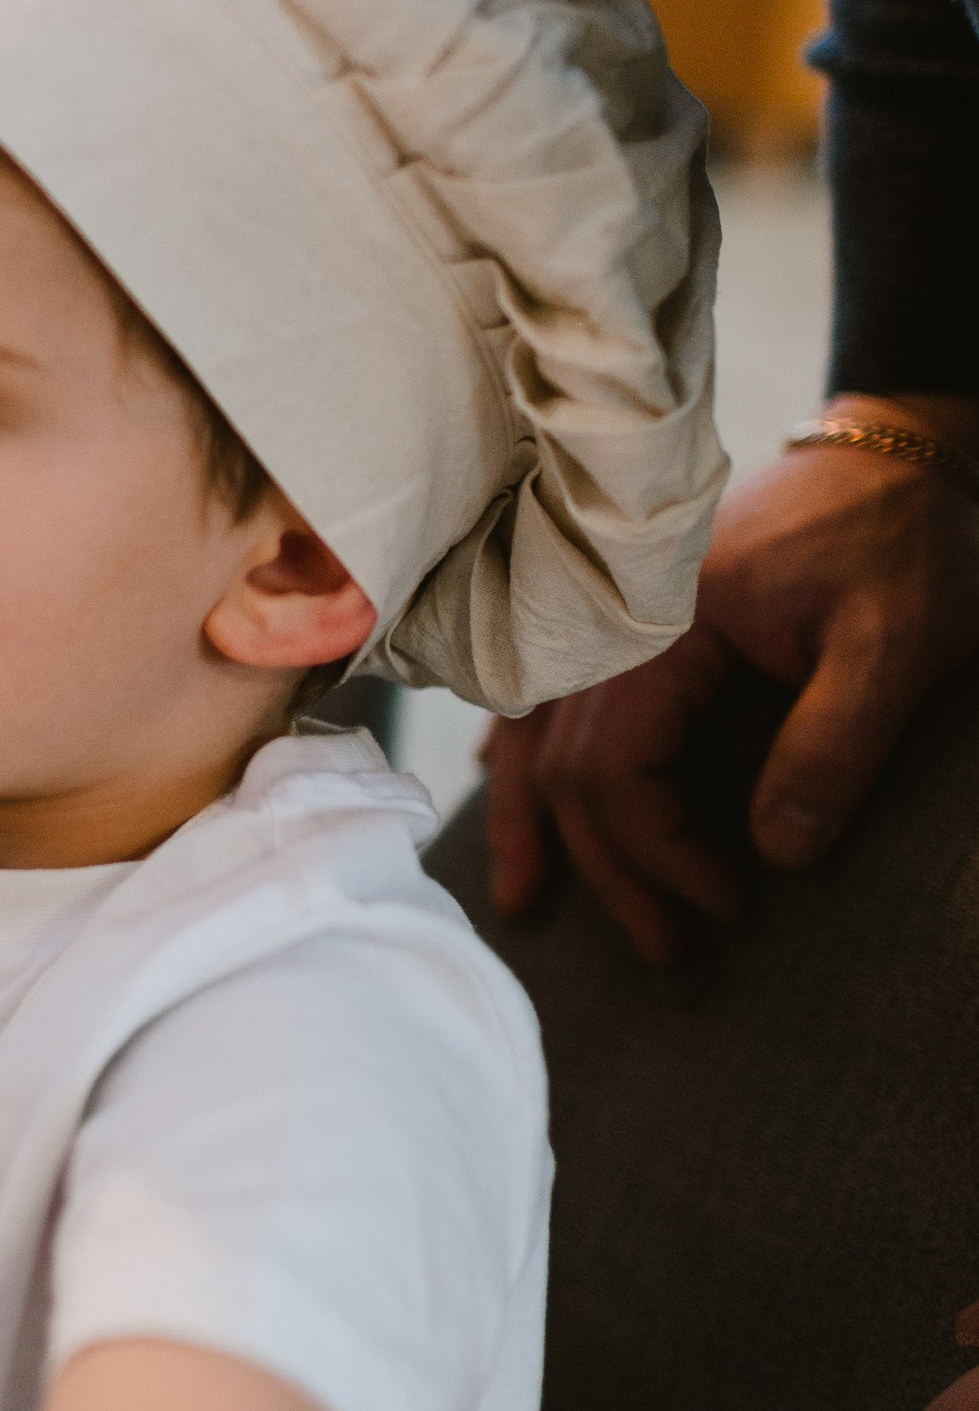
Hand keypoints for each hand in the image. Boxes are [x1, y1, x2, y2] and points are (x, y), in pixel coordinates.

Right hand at [485, 406, 978, 964]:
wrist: (897, 451)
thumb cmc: (903, 538)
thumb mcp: (897, 643)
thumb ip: (835, 746)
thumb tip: (778, 855)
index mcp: (663, 629)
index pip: (618, 775)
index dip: (664, 859)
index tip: (733, 909)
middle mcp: (614, 627)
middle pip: (571, 775)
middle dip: (614, 878)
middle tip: (676, 960)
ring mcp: (609, 618)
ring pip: (535, 739)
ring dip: (539, 829)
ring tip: (529, 907)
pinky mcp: (623, 616)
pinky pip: (542, 696)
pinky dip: (524, 756)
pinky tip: (506, 791)